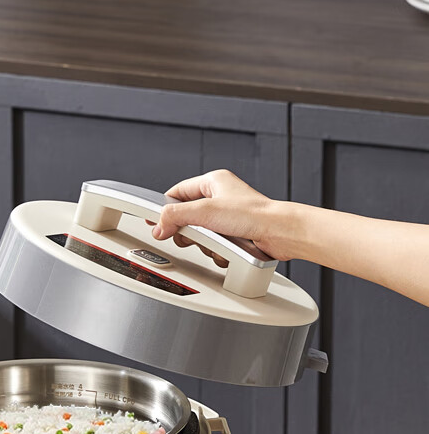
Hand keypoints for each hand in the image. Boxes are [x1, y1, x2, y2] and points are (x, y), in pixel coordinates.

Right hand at [151, 169, 281, 262]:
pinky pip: (215, 245)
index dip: (165, 207)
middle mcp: (221, 197)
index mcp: (213, 182)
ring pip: (201, 234)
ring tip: (215, 242)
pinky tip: (226, 249)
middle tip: (189, 235)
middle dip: (188, 230)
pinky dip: (217, 251)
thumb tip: (158, 225)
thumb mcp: (205, 211)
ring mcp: (228, 217)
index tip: (155, 221)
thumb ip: (175, 216)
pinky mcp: (235, 235)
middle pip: (188, 216)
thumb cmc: (253, 214)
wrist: (279, 234)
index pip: (178, 192)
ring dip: (205, 243)